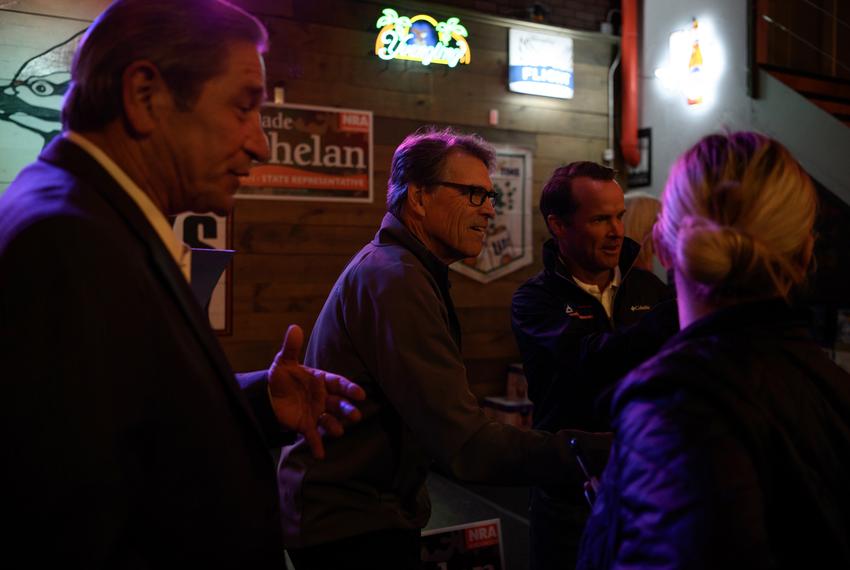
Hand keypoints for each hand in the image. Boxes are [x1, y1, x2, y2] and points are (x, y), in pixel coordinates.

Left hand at [267, 324, 365, 458]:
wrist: (267, 397)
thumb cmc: (281, 378)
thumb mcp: (283, 362)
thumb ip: (290, 347)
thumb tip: (294, 327)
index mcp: (320, 381)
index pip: (338, 383)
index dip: (349, 388)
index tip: (360, 393)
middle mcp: (322, 398)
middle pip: (338, 404)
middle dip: (347, 410)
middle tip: (355, 416)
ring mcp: (315, 412)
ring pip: (329, 420)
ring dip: (335, 427)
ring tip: (339, 432)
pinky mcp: (305, 426)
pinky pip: (313, 436)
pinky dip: (317, 445)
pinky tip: (320, 454)